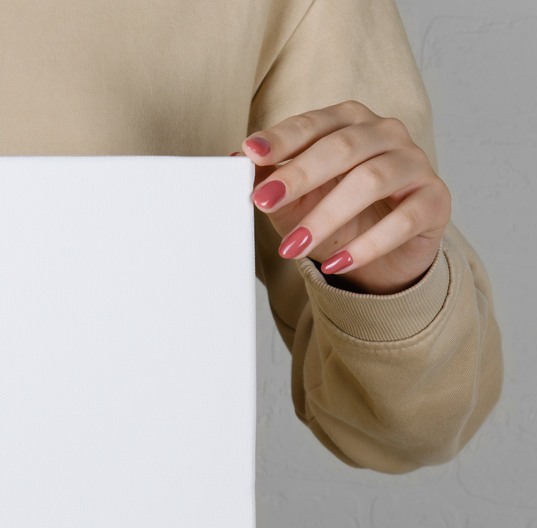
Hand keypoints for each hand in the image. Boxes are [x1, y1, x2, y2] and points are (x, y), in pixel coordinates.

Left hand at [241, 100, 450, 294]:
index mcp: (349, 121)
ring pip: (372, 180)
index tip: (250, 153)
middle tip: (263, 201)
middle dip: (299, 176)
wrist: (383, 255)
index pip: (312, 124)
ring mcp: (415, 164)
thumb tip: (235, 164)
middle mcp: (386, 134)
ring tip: (294, 246)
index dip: (281, 139)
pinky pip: (404, 220)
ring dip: (327, 216)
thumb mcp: (295, 200)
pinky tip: (337, 263)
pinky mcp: (435, 200)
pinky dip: (367, 245)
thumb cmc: (337, 216)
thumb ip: (270, 179)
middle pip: (342, 147)